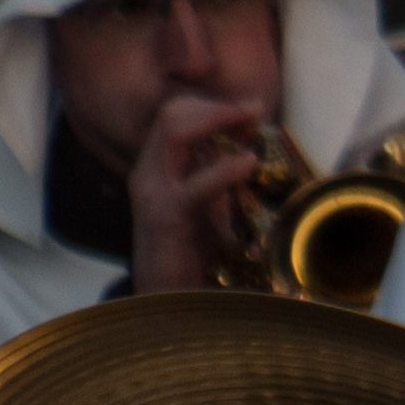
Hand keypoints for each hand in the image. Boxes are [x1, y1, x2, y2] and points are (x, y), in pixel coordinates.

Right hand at [122, 90, 268, 292]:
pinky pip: (193, 184)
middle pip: (171, 115)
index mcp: (157, 167)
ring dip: (218, 119)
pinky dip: (224, 168)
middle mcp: (149, 173)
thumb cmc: (191, 253)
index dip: (213, 106)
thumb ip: (221, 177)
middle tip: (256, 108)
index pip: (175, 115)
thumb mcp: (210, 205)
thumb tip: (249, 147)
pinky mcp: (165, 218)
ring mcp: (152, 192)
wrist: (167, 298)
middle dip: (217, 106)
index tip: (251, 110)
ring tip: (253, 123)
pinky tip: (248, 163)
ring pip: (174, 132)